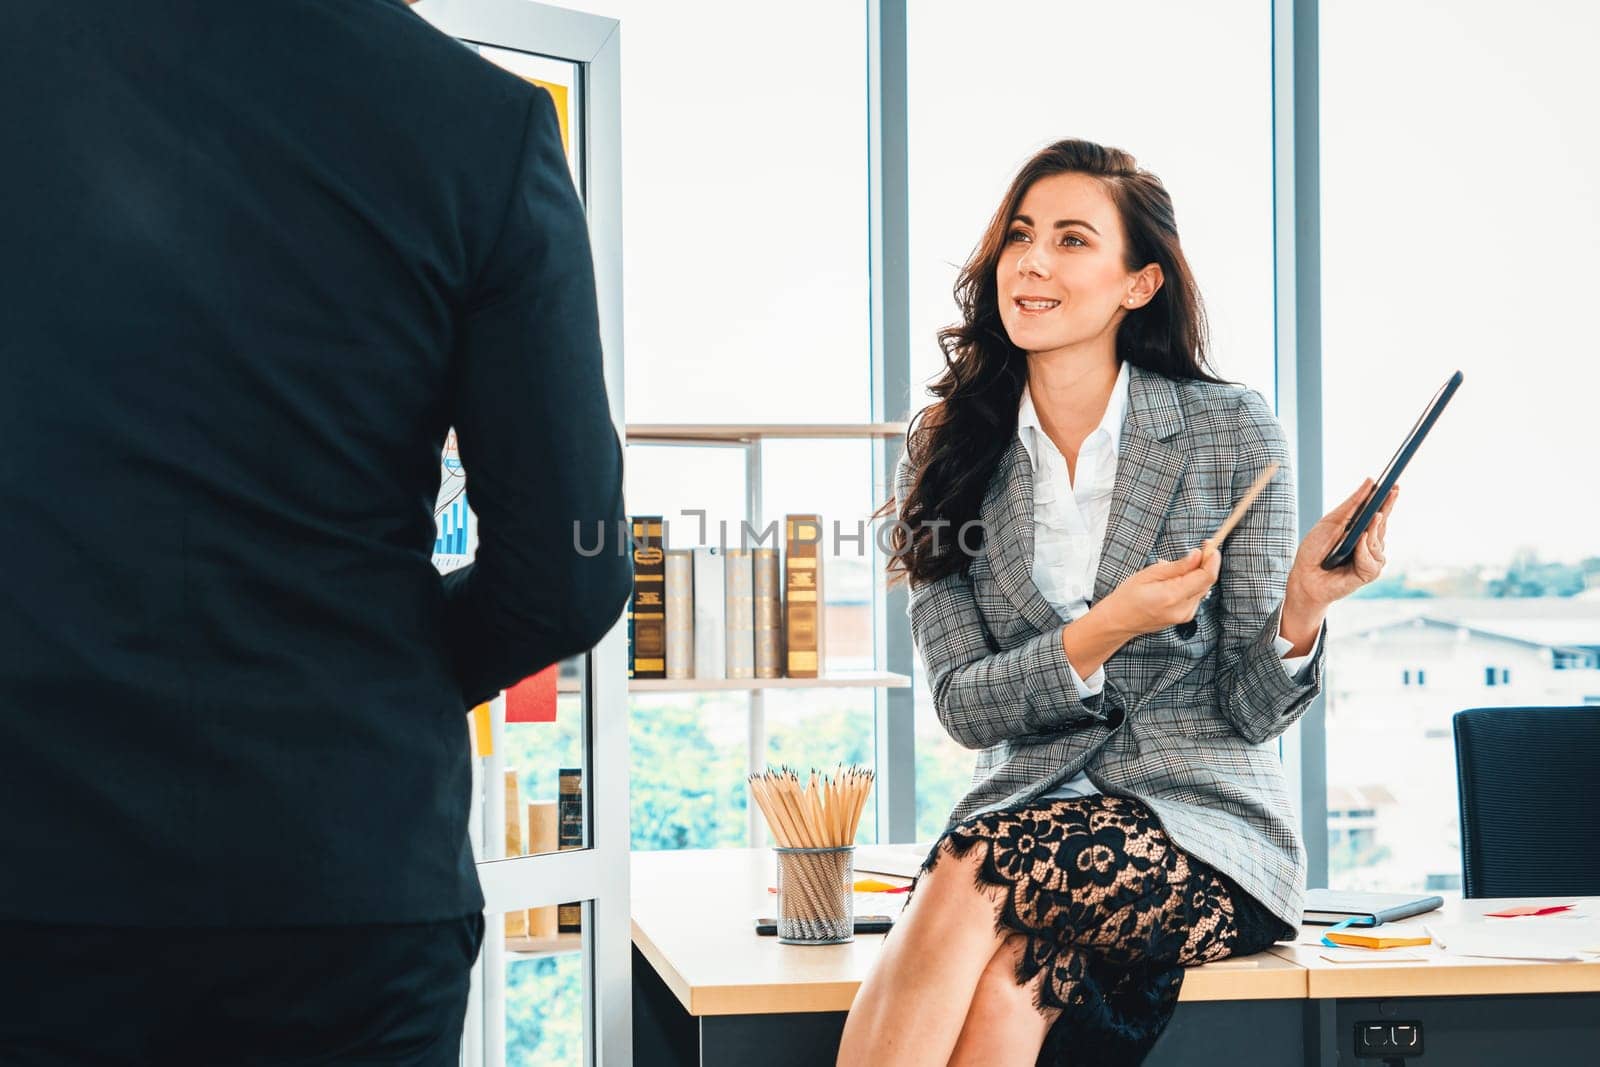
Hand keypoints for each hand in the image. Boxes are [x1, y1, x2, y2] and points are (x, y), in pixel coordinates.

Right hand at [1097, 546, 1221, 639]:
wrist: (1119, 621)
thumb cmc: (1128, 596)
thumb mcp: (1149, 574)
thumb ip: (1177, 566)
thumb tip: (1197, 555)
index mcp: (1173, 596)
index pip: (1205, 576)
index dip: (1211, 558)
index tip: (1210, 545)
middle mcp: (1183, 608)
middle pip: (1207, 582)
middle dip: (1206, 563)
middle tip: (1199, 548)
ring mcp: (1185, 615)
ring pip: (1202, 588)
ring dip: (1197, 574)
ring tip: (1176, 568)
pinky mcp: (1184, 617)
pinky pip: (1195, 596)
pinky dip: (1191, 584)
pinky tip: (1174, 581)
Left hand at [1286, 478, 1397, 611]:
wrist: (1305, 576)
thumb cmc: (1315, 549)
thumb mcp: (1331, 521)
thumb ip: (1352, 504)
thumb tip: (1370, 481)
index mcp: (1359, 528)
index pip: (1377, 511)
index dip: (1387, 498)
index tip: (1394, 484)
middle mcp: (1369, 542)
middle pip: (1383, 522)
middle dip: (1387, 507)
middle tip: (1393, 491)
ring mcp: (1371, 557)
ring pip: (1379, 539)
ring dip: (1374, 529)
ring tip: (1371, 519)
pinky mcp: (1370, 572)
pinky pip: (1372, 558)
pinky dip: (1364, 549)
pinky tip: (1360, 540)